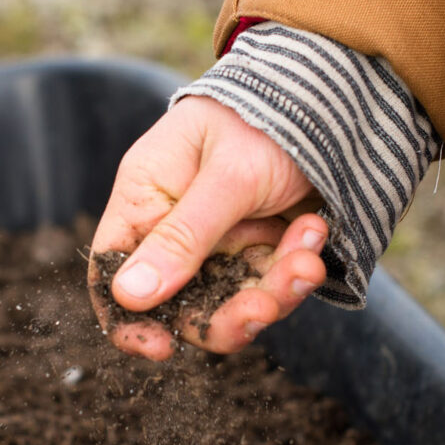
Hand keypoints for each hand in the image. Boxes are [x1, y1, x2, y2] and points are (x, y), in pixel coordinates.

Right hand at [88, 96, 327, 359]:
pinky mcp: (262, 245)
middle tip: (264, 307)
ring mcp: (222, 239)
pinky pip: (272, 281)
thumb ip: (183, 236)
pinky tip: (315, 231)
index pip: (113, 268)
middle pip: (182, 301)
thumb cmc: (263, 117)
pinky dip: (298, 265)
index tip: (161, 349)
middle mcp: (177, 224)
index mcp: (146, 196)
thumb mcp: (227, 177)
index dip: (128, 317)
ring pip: (234, 298)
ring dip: (275, 289)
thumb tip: (128, 297)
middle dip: (227, 313)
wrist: (330, 95)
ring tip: (309, 261)